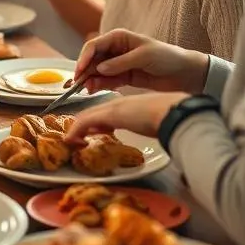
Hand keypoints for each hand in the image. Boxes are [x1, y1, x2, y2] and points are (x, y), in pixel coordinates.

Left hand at [66, 91, 186, 142]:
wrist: (174, 113)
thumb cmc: (169, 119)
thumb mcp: (153, 123)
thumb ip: (145, 126)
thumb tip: (148, 133)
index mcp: (128, 104)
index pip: (104, 112)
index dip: (94, 122)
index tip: (92, 133)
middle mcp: (117, 103)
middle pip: (91, 113)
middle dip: (81, 125)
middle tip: (75, 138)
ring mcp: (111, 108)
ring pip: (85, 116)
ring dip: (76, 129)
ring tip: (71, 141)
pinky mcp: (108, 114)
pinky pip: (84, 122)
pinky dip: (75, 131)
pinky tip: (71, 141)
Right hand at [76, 29, 209, 92]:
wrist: (185, 73)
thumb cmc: (167, 57)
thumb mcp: (143, 56)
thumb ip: (120, 63)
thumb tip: (99, 69)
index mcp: (118, 38)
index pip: (94, 46)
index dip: (84, 58)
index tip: (79, 71)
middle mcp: (114, 49)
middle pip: (92, 59)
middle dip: (85, 71)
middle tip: (78, 84)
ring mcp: (118, 64)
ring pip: (97, 71)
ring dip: (90, 80)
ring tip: (86, 90)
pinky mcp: (123, 77)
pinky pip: (106, 80)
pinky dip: (99, 85)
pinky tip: (94, 90)